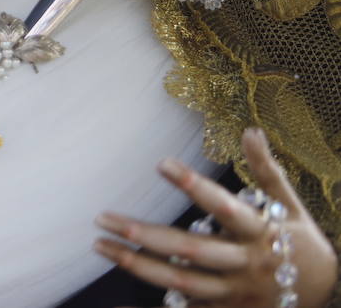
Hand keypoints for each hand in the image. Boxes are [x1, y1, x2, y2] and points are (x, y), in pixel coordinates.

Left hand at [93, 127, 337, 306]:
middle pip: (191, 249)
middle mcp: (246, 263)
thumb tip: (250, 130)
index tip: (161, 163)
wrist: (330, 293)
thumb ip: (267, 171)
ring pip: (182, 282)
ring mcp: (236, 291)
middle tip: (104, 218)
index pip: (223, 206)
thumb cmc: (303, 242)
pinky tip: (118, 303)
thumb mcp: (292, 206)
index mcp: (261, 232)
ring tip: (102, 246)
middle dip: (145, 234)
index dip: (194, 186)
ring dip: (138, 264)